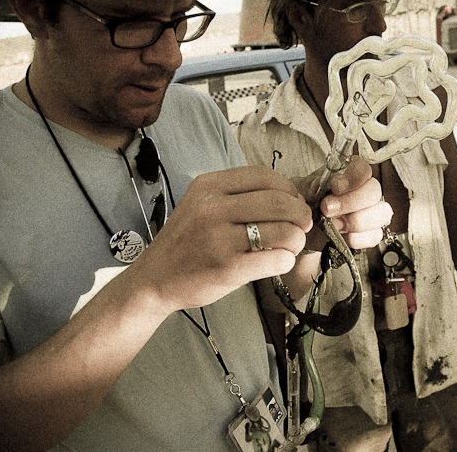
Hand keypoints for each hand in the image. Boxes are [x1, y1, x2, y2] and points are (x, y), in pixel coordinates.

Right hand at [127, 166, 312, 311]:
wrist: (154, 279)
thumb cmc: (186, 243)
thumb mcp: (200, 204)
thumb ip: (237, 196)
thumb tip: (288, 197)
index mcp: (208, 186)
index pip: (264, 176)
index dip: (289, 189)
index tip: (294, 202)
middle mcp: (212, 208)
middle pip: (280, 202)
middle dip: (301, 215)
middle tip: (302, 226)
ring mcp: (219, 238)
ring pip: (283, 231)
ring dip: (296, 240)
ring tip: (289, 246)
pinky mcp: (228, 268)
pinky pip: (276, 259)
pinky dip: (285, 260)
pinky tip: (277, 261)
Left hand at [293, 156, 392, 250]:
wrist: (304, 227)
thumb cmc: (308, 203)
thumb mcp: (303, 191)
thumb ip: (311, 186)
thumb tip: (319, 184)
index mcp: (350, 175)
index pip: (363, 168)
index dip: (353, 177)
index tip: (334, 187)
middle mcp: (365, 191)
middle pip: (374, 191)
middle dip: (350, 202)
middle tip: (327, 209)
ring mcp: (371, 212)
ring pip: (381, 213)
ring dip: (356, 221)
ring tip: (333, 225)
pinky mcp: (371, 233)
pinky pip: (375, 235)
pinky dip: (358, 238)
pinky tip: (342, 236)